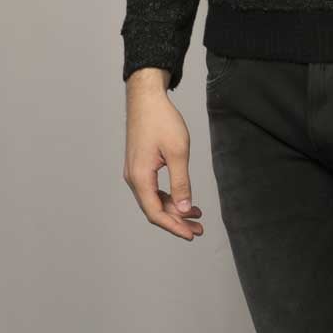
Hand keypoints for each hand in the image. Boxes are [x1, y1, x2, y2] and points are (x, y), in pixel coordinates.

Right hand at [123, 71, 203, 241]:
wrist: (146, 98)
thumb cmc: (161, 121)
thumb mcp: (177, 152)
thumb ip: (181, 183)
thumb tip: (185, 209)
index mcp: (140, 177)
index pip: (156, 213)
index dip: (174, 227)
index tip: (192, 234)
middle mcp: (133, 178)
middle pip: (154, 210)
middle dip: (177, 221)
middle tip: (199, 229)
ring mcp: (135, 172)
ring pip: (154, 200)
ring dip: (174, 210)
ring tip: (196, 215)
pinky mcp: (139, 166)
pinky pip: (153, 189)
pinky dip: (169, 197)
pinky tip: (184, 199)